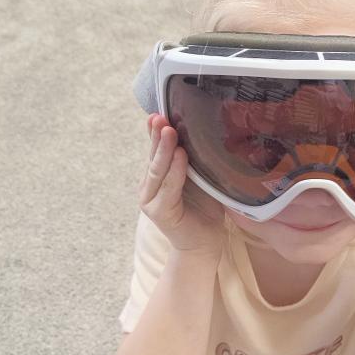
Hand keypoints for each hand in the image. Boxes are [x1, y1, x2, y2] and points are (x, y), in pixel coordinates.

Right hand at [139, 114, 224, 255]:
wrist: (205, 242)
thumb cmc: (204, 208)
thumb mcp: (199, 177)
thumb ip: (194, 158)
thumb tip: (201, 128)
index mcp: (156, 175)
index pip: (155, 149)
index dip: (155, 131)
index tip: (158, 111)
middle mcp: (149, 186)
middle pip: (153, 156)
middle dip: (157, 135)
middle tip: (161, 117)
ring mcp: (151, 200)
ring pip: (158, 170)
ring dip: (164, 149)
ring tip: (169, 131)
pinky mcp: (160, 212)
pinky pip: (168, 188)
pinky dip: (175, 171)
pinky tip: (180, 156)